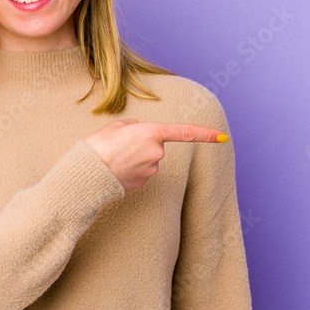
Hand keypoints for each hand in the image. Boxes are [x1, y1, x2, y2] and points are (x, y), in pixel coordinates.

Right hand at [83, 119, 226, 192]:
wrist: (87, 174)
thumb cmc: (98, 146)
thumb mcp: (115, 127)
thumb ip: (133, 126)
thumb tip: (139, 131)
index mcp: (151, 133)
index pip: (185, 133)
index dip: (205, 134)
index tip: (222, 137)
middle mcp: (156, 152)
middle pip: (156, 146)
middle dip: (142, 144)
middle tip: (119, 145)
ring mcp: (151, 170)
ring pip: (148, 160)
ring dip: (135, 158)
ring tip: (115, 158)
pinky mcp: (143, 183)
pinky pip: (141, 172)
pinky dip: (131, 170)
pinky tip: (116, 170)